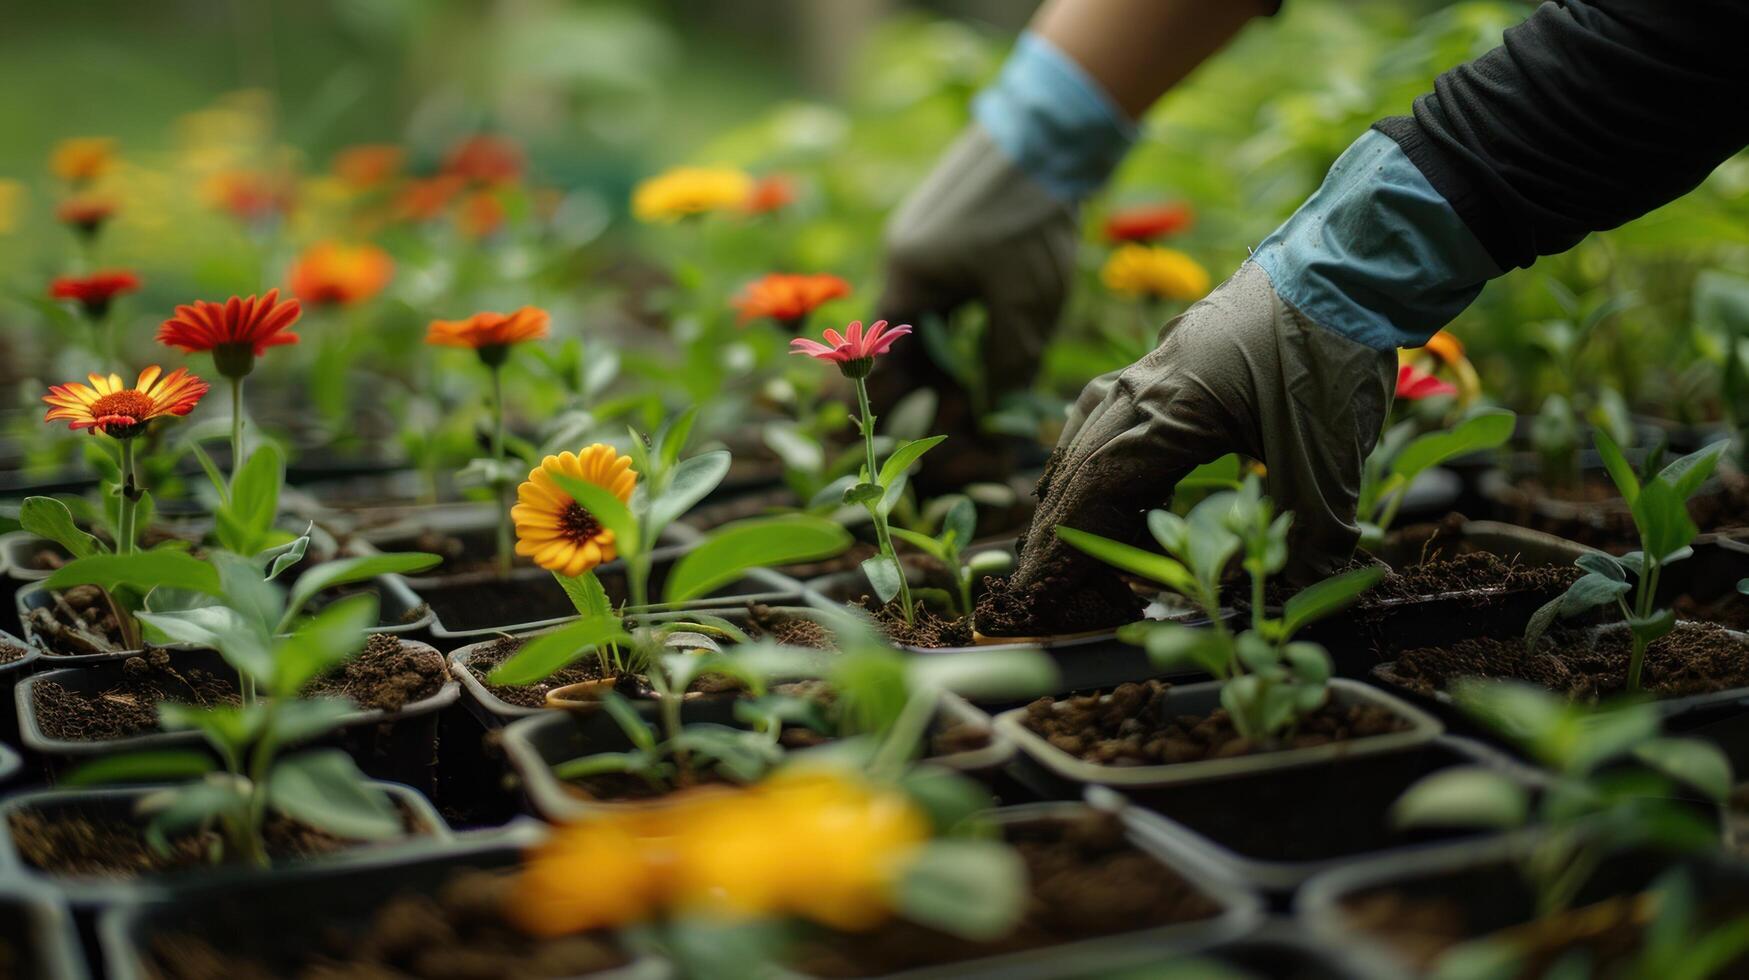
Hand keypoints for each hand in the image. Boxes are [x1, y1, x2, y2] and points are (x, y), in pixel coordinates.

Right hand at [868, 124, 1076, 488]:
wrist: (1053, 132)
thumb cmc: (1033, 216)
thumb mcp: (1026, 304)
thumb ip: (1006, 365)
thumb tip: (997, 423)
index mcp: (906, 280)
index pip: (880, 365)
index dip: (898, 414)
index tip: (924, 451)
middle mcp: (904, 266)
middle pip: (902, 353)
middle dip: (929, 401)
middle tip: (968, 440)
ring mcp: (926, 251)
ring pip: (929, 332)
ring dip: (950, 372)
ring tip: (980, 412)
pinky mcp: (953, 241)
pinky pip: (947, 307)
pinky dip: (963, 340)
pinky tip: (988, 364)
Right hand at [980, 260, 1395, 637]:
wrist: (1350, 264)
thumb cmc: (1332, 349)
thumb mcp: (1328, 455)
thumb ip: (1309, 532)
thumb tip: (1295, 591)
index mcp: (1166, 412)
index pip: (1089, 498)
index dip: (1066, 559)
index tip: (1060, 605)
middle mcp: (1140, 389)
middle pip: (1073, 477)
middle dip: (1056, 544)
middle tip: (1050, 599)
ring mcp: (1147, 370)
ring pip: (1083, 445)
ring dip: (1070, 504)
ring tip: (1070, 556)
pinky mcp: (1166, 363)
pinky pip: (1102, 417)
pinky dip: (1088, 460)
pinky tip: (1097, 480)